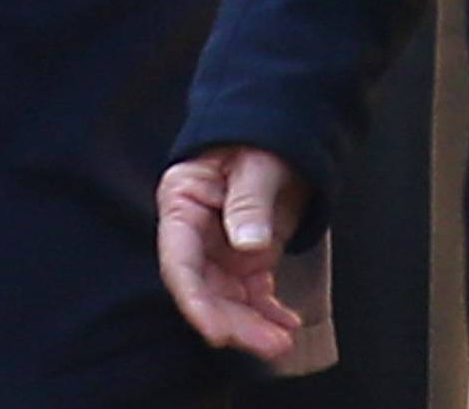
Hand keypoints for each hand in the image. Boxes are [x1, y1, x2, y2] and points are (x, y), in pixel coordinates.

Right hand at [157, 146, 311, 358]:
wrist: (283, 125)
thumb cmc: (260, 132)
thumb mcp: (256, 158)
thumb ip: (249, 198)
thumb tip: (249, 244)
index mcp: (183, 202)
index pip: (180, 262)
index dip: (196, 302)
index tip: (216, 331)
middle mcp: (197, 234)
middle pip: (206, 290)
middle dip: (234, 321)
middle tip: (268, 342)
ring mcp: (222, 249)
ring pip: (230, 299)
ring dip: (253, 324)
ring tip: (282, 341)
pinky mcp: (247, 258)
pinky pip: (254, 293)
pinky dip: (269, 312)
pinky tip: (287, 325)